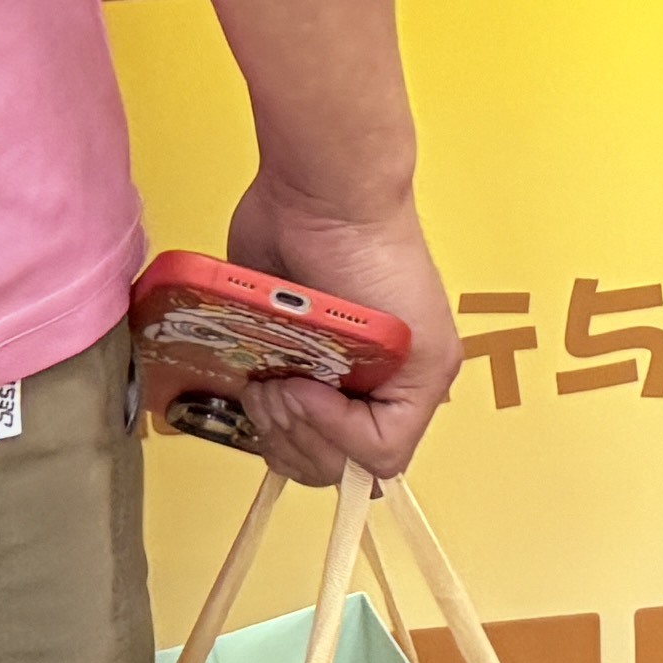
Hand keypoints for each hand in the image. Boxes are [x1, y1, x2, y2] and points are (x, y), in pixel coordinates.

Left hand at [224, 181, 456, 488]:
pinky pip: (253, 414)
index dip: (335, 438)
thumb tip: (350, 462)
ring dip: (269, 424)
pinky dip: (244, 410)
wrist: (320, 197)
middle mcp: (361, 392)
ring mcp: (313, 377)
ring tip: (263, 380)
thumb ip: (399, 420)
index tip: (311, 388)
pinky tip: (245, 380)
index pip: (372, 462)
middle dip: (297, 433)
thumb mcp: (419, 347)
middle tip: (280, 385)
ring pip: (286, 447)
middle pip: (327, 464)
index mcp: (405, 393)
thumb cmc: (377, 260)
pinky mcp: (271, 358)